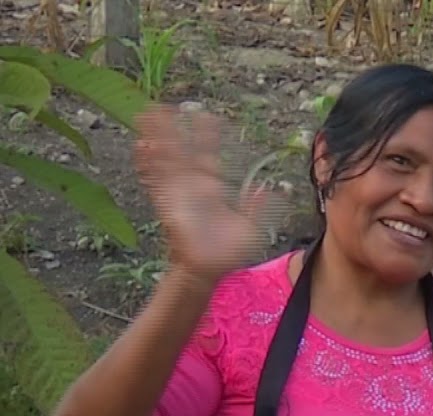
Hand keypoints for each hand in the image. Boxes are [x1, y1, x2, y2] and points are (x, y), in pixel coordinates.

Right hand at [133, 104, 276, 284]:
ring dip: (156, 137)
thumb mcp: (251, 227)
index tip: (207, 116)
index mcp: (213, 187)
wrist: (207, 268)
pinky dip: (147, 163)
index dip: (207, 136)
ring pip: (165, 158)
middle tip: (166, 106)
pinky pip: (154, 179)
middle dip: (174, 128)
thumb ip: (257, 207)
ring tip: (146, 115)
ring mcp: (178, 191)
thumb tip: (268, 189)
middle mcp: (193, 184)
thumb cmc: (229, 251)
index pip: (209, 154)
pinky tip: (140, 145)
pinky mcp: (166, 201)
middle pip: (182, 149)